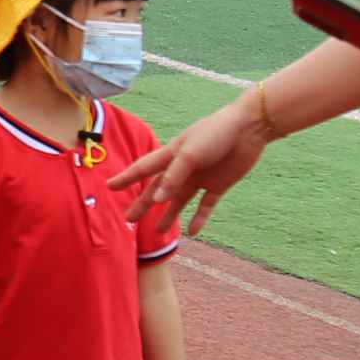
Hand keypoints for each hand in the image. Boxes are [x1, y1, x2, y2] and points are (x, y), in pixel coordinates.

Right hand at [117, 93, 265, 230]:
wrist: (249, 128)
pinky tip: (193, 231)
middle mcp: (183, 168)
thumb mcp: (190, 154)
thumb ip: (173, 177)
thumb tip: (157, 199)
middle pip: (159, 189)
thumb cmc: (216, 133)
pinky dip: (200, 218)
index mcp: (171, 154)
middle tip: (130, 219)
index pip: (143, 169)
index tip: (110, 187)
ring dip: (169, 215)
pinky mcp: (219, 185)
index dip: (126, 178)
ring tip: (158, 231)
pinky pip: (206, 205)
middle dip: (144, 204)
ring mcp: (201, 177)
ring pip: (180, 200)